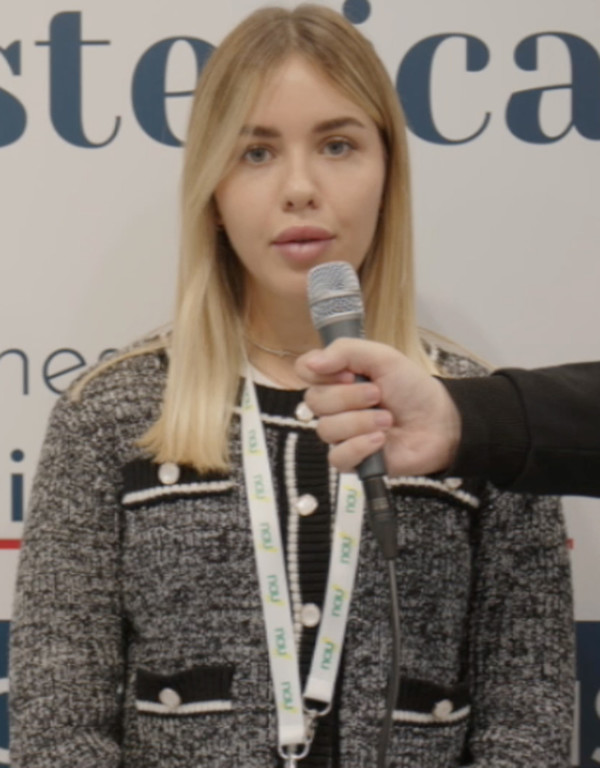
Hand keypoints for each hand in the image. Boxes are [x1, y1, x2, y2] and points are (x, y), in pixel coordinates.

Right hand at [295, 338, 461, 475]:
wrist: (438, 422)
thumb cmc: (411, 388)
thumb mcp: (383, 357)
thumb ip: (345, 351)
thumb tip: (310, 363)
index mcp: (337, 377)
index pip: (304, 369)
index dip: (321, 372)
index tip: (349, 373)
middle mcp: (333, 404)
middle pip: (314, 401)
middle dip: (349, 397)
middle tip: (378, 395)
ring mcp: (340, 433)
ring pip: (326, 429)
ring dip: (361, 422)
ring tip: (387, 420)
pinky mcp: (351, 459)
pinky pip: (338, 456)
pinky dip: (360, 446)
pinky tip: (380, 440)